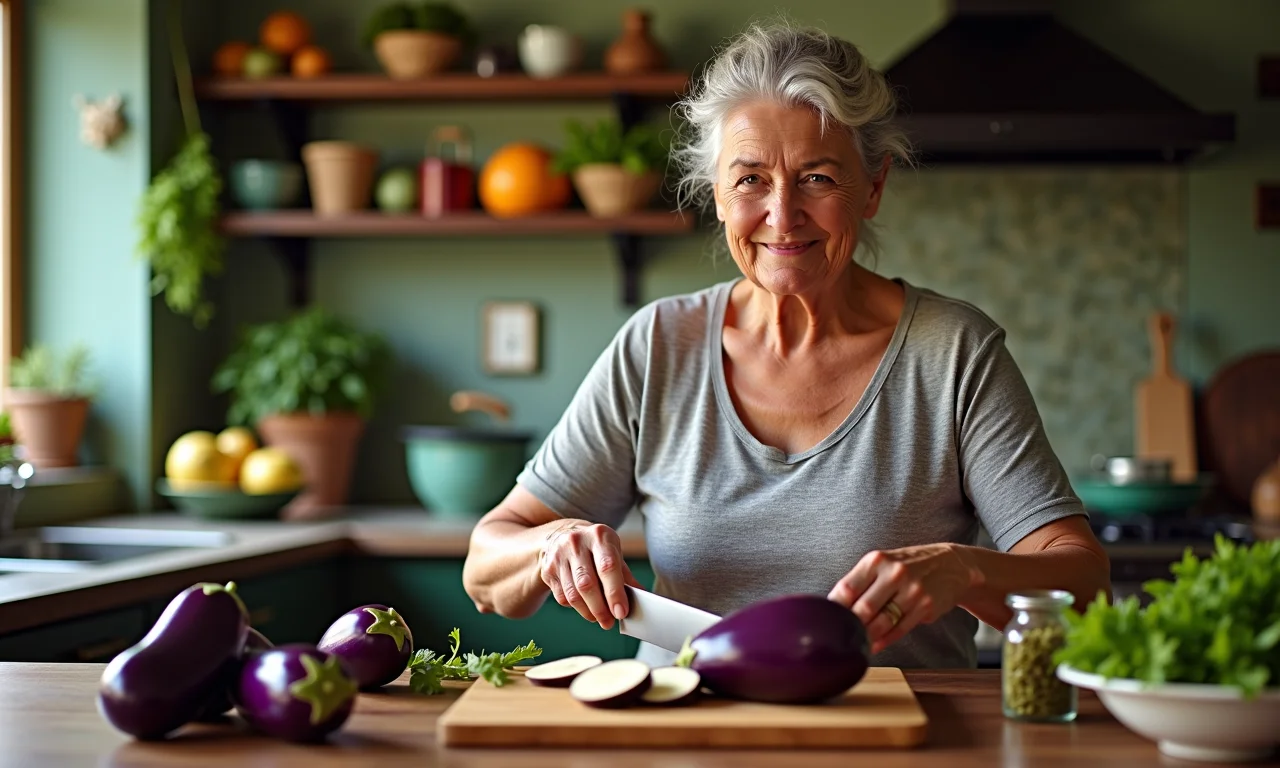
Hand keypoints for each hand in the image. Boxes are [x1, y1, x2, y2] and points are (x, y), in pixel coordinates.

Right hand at [538, 520, 641, 629]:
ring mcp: (558, 556)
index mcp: (599, 535)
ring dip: (588, 612)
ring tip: (598, 618)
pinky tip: (584, 606)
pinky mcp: (548, 570)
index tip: (621, 612)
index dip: (615, 593)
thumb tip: (642, 598)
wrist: (564, 535)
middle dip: (600, 608)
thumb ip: (625, 575)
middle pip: (587, 584)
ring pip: (573, 594)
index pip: (607, 567)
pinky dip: (575, 607)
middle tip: (609, 622)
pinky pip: (562, 597)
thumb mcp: (613, 552)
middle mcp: (576, 543)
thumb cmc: (596, 548)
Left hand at [827, 544, 978, 654]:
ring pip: (881, 622)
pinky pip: (899, 630)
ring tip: (855, 644)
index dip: (834, 609)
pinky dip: (884, 641)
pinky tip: (874, 646)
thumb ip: (861, 582)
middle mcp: (894, 573)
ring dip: (866, 637)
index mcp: (877, 560)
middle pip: (863, 608)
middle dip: (849, 626)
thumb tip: (833, 607)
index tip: (825, 621)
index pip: (847, 588)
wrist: (952, 565)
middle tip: (839, 637)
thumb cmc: (908, 566)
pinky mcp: (926, 606)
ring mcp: (912, 590)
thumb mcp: (884, 563)